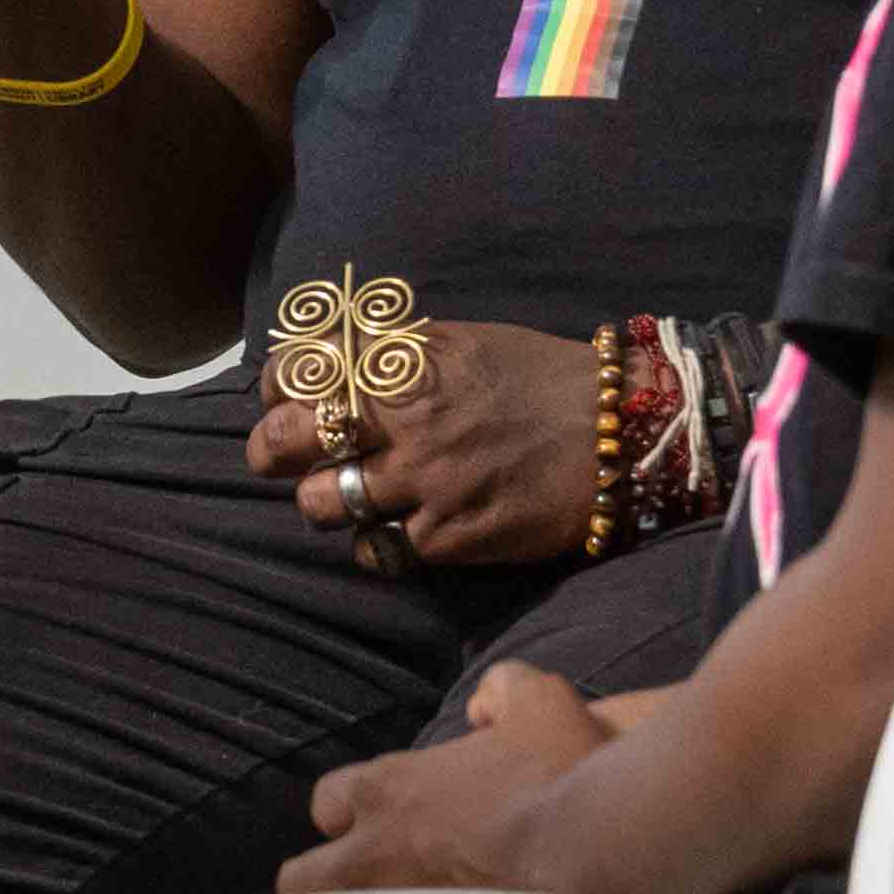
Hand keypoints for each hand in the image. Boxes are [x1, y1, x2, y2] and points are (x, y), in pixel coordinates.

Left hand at [242, 317, 607, 568]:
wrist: (622, 434)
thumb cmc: (543, 380)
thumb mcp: (464, 342)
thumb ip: (396, 354)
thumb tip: (333, 362)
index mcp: (404, 360)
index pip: (297, 371)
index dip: (277, 388)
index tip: (283, 398)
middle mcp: (405, 417)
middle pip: (287, 439)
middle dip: (270, 450)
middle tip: (279, 457)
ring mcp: (425, 480)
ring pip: (321, 503)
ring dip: (324, 501)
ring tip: (345, 496)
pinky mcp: (450, 535)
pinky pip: (377, 551)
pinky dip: (376, 545)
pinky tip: (395, 531)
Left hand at [287, 663, 621, 893]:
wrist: (590, 850)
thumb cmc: (561, 770)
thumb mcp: (537, 701)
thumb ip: (501, 691)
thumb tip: (485, 707)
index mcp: (388, 791)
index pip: (326, 803)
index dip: (346, 813)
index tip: (381, 822)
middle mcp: (375, 855)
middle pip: (301, 880)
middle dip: (321, 881)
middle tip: (367, 885)